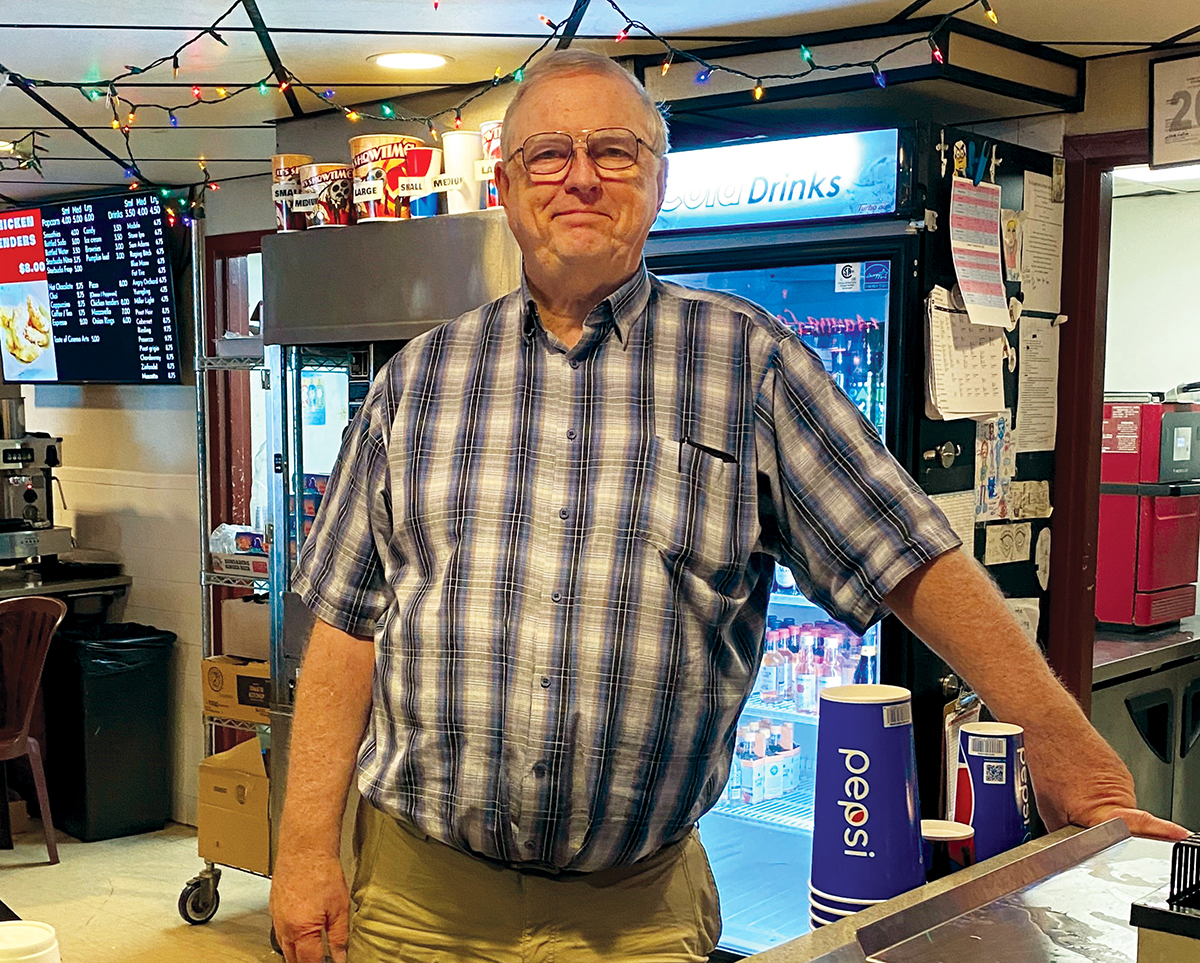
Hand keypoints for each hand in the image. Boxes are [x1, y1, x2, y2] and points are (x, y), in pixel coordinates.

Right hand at [270, 848, 349, 962]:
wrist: (304, 849)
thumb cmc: (322, 872)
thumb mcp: (340, 908)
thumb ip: (339, 937)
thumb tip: (341, 957)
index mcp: (302, 931)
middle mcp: (285, 928)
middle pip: (293, 959)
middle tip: (319, 960)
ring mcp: (277, 918)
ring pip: (284, 947)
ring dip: (296, 953)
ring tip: (310, 953)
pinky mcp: (274, 908)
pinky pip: (279, 932)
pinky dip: (289, 938)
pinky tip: (299, 933)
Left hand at [1026, 726, 1189, 840]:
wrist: (1052, 727)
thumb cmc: (1050, 766)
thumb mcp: (1050, 812)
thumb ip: (1067, 835)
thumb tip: (1069, 850)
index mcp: (1105, 809)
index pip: (1139, 826)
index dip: (1161, 833)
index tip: (1179, 836)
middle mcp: (1121, 794)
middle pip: (1124, 825)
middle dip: (1106, 827)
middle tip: (1080, 814)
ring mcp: (1123, 780)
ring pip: (1118, 805)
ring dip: (1102, 806)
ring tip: (1076, 792)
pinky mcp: (1120, 770)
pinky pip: (1114, 788)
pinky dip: (1100, 789)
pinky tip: (1081, 782)